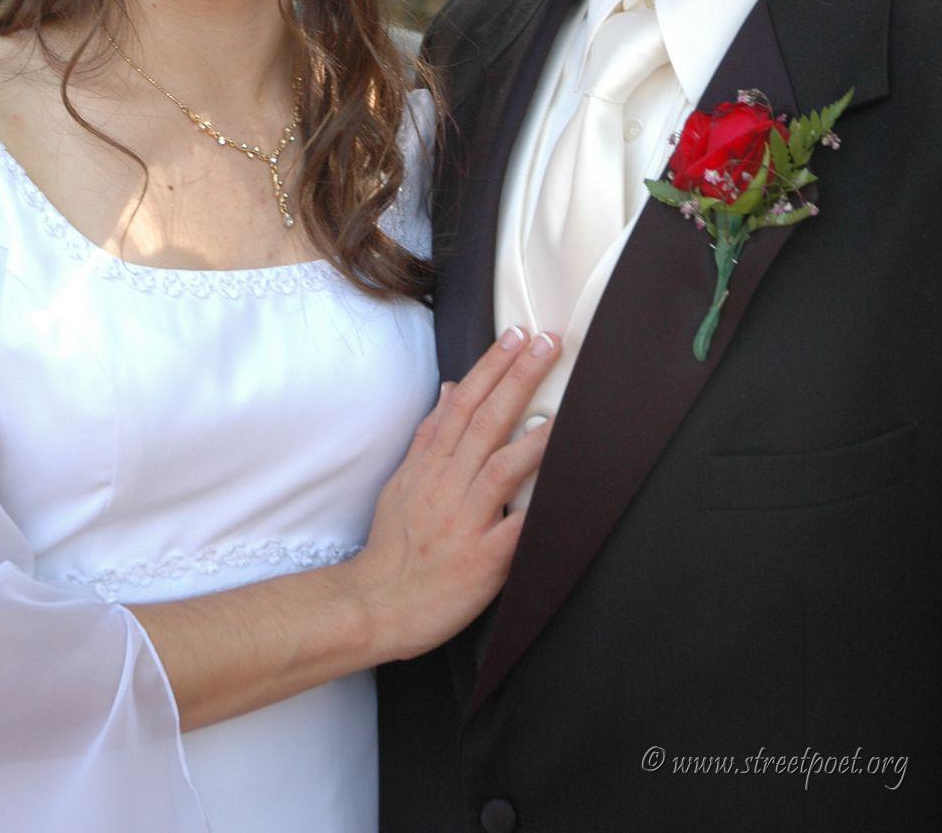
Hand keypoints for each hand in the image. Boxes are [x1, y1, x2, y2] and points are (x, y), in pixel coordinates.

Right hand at [346, 327, 561, 662]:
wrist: (377, 605)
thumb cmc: (393, 546)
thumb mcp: (403, 483)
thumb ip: (429, 436)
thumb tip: (451, 388)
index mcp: (430, 465)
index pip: (462, 403)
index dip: (491, 367)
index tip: (516, 336)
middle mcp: (446, 486)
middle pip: (485, 422)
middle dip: (518, 379)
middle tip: (546, 345)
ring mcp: (464, 522)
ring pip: (501, 469)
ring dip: (533, 437)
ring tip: (563, 408)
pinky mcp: (482, 561)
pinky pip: (515, 532)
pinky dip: (536, 510)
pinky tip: (562, 490)